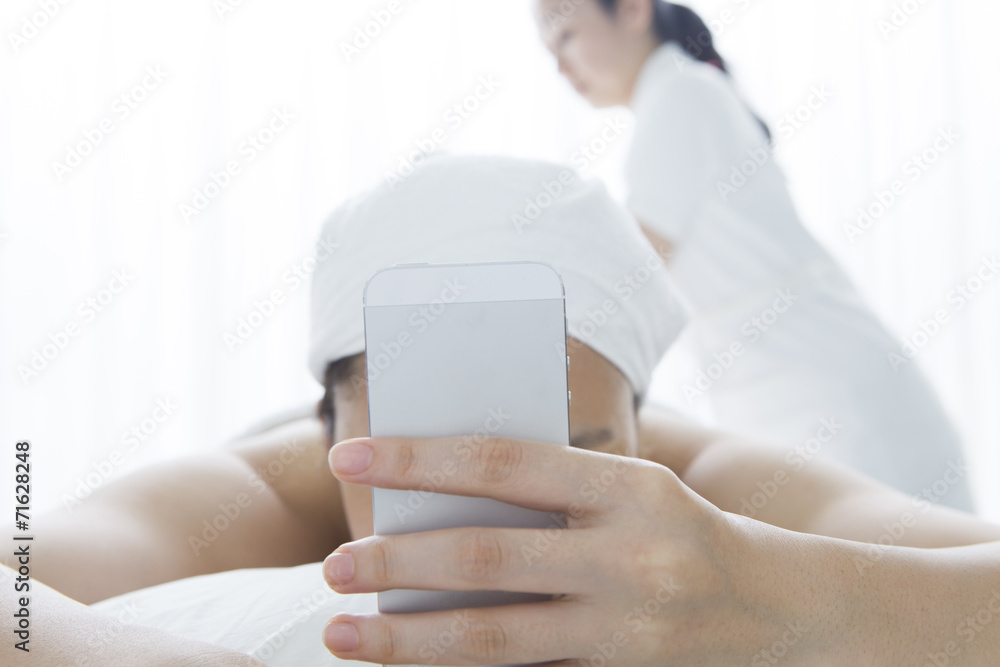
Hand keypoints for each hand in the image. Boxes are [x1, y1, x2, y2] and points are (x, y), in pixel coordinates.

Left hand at [320, 435, 848, 664]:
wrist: (785, 610)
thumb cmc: (687, 529)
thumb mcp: (631, 489)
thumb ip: (549, 492)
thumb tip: (437, 499)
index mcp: (628, 487)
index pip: (503, 463)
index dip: (420, 458)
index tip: (350, 456)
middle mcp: (630, 558)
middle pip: (487, 557)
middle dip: (397, 562)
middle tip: (331, 565)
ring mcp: (628, 631)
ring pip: (495, 637)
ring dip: (409, 638)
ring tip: (342, 633)